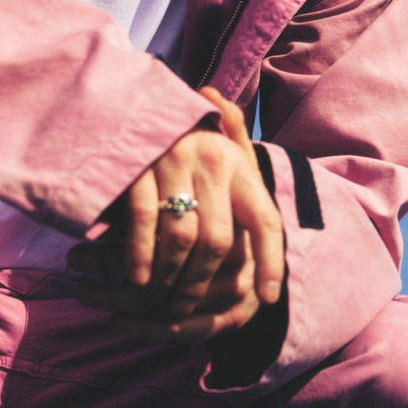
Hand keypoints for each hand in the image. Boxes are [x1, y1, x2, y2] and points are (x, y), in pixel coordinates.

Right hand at [70, 87, 283, 338]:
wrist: (135, 100)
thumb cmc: (183, 140)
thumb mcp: (220, 155)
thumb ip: (244, 205)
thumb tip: (258, 244)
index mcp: (239, 164)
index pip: (265, 221)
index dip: (271, 262)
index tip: (268, 298)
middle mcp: (213, 161)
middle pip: (218, 240)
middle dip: (200, 283)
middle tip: (184, 308)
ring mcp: (174, 161)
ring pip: (181, 236)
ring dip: (169, 276)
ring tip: (159, 300)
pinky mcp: (139, 166)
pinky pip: (144, 221)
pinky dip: (141, 255)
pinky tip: (137, 278)